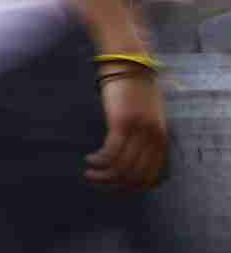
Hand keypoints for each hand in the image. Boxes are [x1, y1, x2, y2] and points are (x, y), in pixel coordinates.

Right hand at [89, 69, 173, 189]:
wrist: (130, 64)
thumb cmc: (136, 89)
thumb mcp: (148, 116)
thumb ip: (146, 136)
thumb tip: (134, 159)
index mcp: (162, 139)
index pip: (152, 177)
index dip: (132, 188)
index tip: (115, 188)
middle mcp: (153, 139)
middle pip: (135, 176)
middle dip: (114, 185)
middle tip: (97, 182)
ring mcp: (139, 131)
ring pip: (121, 167)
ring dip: (103, 175)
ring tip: (89, 173)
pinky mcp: (122, 123)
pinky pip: (110, 152)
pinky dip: (99, 160)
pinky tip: (90, 158)